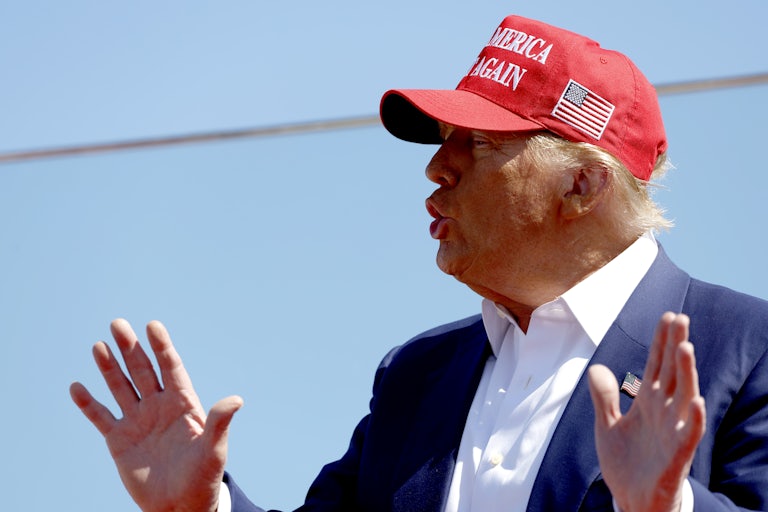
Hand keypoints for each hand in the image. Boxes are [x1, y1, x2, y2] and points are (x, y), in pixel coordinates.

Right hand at [70, 319, 242, 511]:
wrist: (179, 505)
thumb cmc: (202, 477)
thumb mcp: (214, 449)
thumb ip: (220, 422)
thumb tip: (237, 399)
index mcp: (183, 404)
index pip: (171, 368)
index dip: (162, 347)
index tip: (153, 326)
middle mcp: (159, 406)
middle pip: (143, 371)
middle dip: (130, 348)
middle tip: (117, 323)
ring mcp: (137, 421)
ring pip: (120, 387)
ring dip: (109, 367)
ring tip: (99, 345)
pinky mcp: (119, 440)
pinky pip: (100, 417)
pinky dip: (88, 403)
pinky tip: (77, 387)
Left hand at [588, 312, 705, 511]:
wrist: (631, 500)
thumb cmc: (625, 463)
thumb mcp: (607, 426)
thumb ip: (604, 398)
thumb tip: (596, 368)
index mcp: (648, 403)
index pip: (658, 365)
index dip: (662, 342)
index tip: (668, 316)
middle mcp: (664, 413)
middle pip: (673, 374)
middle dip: (676, 346)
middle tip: (681, 318)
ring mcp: (672, 433)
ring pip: (683, 398)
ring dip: (686, 374)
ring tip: (686, 348)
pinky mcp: (676, 457)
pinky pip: (687, 436)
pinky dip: (692, 419)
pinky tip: (694, 401)